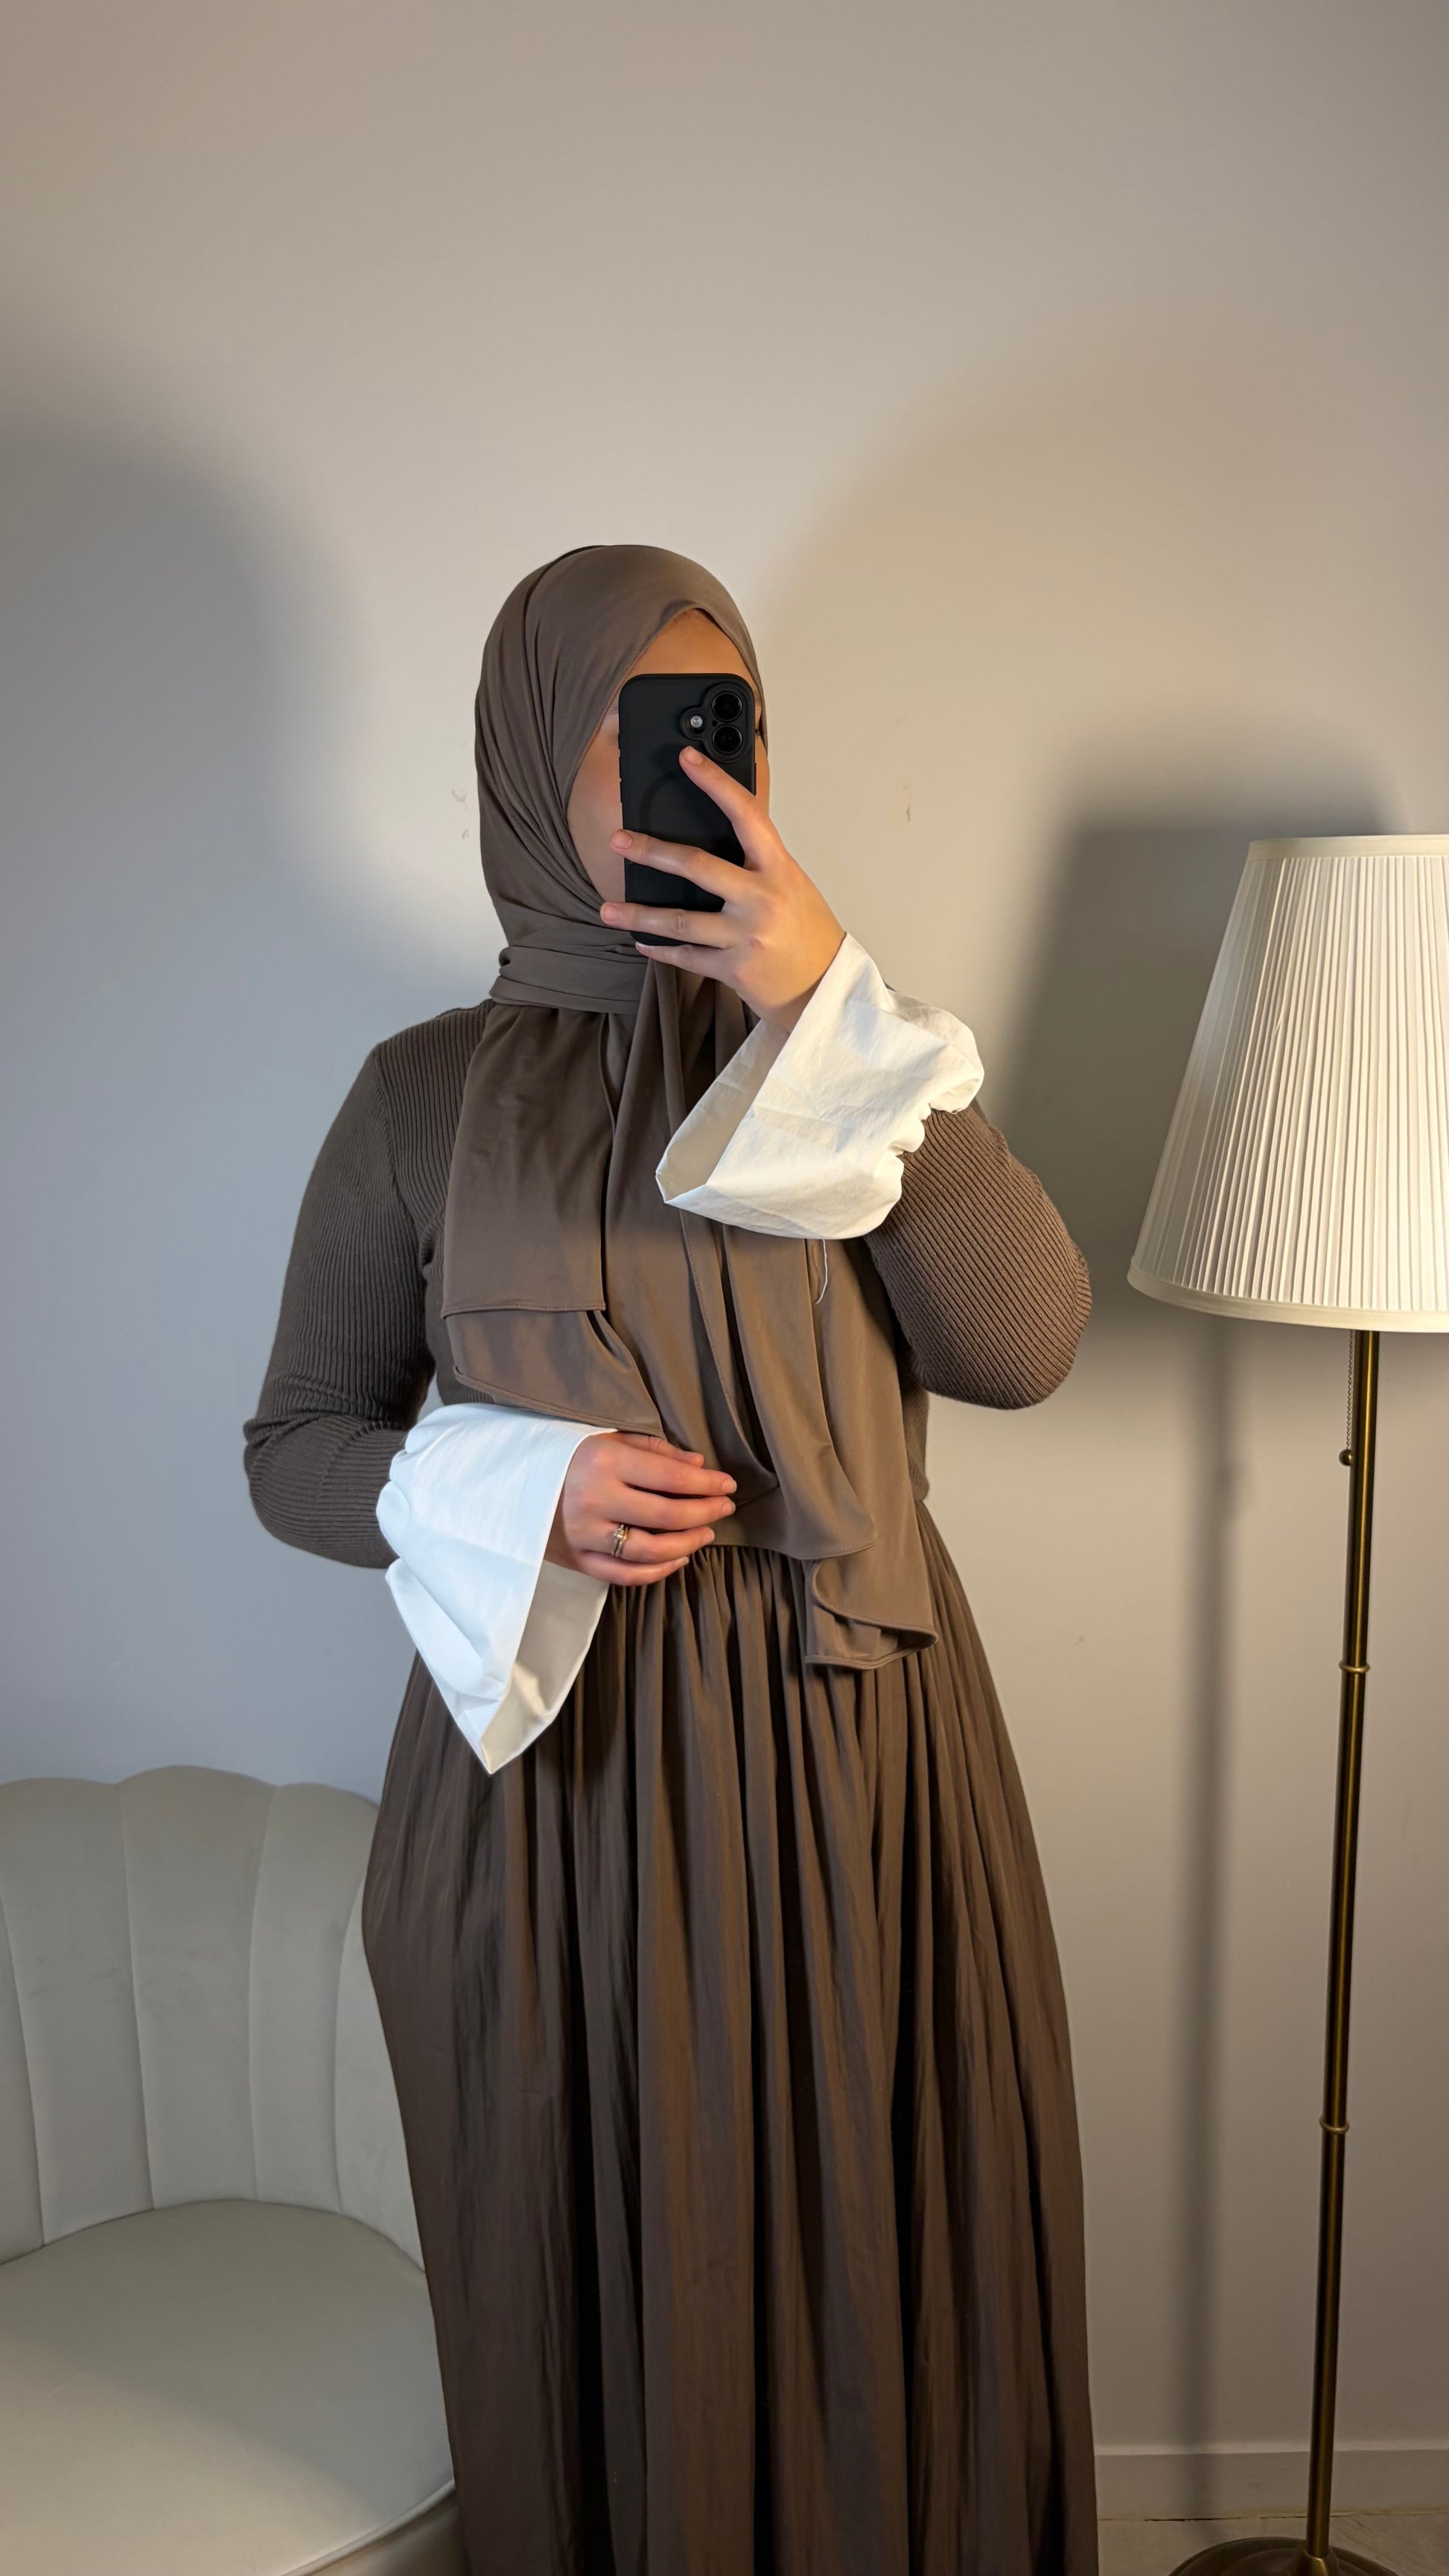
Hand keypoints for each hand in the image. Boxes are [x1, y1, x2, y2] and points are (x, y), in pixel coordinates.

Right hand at [545, 1430, 736, 1584]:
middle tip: (724, 1507)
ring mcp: (584, 1535)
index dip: (707, 1484)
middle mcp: (594, 1500)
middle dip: (705, 1512)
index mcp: (603, 1462)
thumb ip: (653, 1450)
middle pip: (668, 1516)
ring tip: (706, 1533)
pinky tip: (677, 1558)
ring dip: (687, 1544)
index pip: (671, 1478)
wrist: (505, 1482)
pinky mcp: (576, 1560)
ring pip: (651, 1551)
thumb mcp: (604, 1438)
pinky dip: (657, 1571)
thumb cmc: (562, 1454)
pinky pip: (625, 1575)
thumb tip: (698, 1467)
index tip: (727, 1485)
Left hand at [600, 746, 845, 1032]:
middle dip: (652, 852)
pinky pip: (687, 957)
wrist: (825, 988)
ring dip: (639, 916)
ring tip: (608, 910)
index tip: (687, 759)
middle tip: (618, 841)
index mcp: (779, 869)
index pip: (745, 815)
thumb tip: (711, 835)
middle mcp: (762, 899)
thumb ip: (757, 863)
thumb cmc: (808, 932)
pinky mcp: (734, 968)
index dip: (715, 784)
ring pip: (681, 921)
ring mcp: (747, 936)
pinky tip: (641, 943)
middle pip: (698, 867)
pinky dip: (661, 951)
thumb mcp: (792, 884)